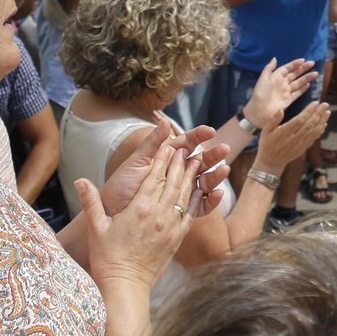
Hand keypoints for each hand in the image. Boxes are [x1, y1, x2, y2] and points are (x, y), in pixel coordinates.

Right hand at [77, 140, 198, 287]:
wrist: (125, 286)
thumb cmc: (108, 258)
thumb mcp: (97, 228)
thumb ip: (90, 202)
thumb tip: (79, 180)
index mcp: (139, 208)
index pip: (154, 177)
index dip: (161, 159)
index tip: (167, 145)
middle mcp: (159, 215)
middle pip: (173, 182)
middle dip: (179, 163)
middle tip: (186, 147)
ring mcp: (170, 227)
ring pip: (184, 195)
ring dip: (191, 176)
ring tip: (197, 161)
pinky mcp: (177, 238)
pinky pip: (190, 213)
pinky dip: (196, 199)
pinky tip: (200, 189)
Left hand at [100, 121, 228, 219]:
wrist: (111, 214)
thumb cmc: (121, 186)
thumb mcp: (136, 162)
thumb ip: (152, 143)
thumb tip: (165, 121)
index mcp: (166, 158)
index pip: (187, 143)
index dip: (199, 136)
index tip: (209, 131)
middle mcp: (175, 173)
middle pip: (200, 161)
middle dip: (213, 155)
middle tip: (224, 149)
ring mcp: (179, 192)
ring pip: (203, 182)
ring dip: (215, 175)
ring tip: (224, 170)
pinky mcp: (181, 210)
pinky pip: (200, 205)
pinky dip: (210, 200)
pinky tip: (217, 193)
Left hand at [242, 58, 318, 130]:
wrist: (259, 111)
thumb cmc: (260, 94)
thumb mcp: (263, 79)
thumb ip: (269, 68)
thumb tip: (275, 58)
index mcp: (276, 77)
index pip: (287, 68)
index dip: (295, 64)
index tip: (303, 60)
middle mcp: (282, 83)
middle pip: (294, 74)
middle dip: (303, 69)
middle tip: (312, 63)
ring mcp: (286, 92)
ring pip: (298, 83)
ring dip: (306, 78)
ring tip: (315, 73)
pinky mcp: (288, 100)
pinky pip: (297, 93)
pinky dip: (303, 89)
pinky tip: (308, 85)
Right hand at [253, 102, 330, 174]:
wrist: (271, 162)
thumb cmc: (267, 144)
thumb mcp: (265, 131)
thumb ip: (273, 119)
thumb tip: (281, 110)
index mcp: (284, 133)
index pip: (299, 120)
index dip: (308, 111)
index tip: (315, 103)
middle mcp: (294, 139)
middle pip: (309, 124)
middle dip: (318, 113)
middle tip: (325, 104)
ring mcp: (300, 144)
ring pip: (314, 131)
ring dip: (322, 121)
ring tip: (328, 112)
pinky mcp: (304, 148)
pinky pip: (314, 138)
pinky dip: (320, 130)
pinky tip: (324, 123)